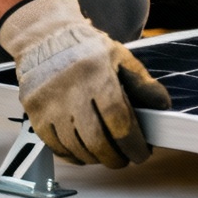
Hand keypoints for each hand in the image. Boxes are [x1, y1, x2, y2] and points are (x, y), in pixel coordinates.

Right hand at [0, 0, 171, 167]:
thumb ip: (142, 83)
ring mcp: (50, 105)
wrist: (45, 38)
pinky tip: (85, 154)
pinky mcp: (35, 114)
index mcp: (97, 75)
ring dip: (96, 158)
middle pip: (96, 139)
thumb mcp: (120, 58)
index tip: (142, 152)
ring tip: (107, 156)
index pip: (119, 120)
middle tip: (125, 159)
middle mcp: (71, 91)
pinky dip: (73, 156)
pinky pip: (56, 147)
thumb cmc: (87, 50)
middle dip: (116, 157)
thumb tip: (162, 106)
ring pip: (76, 147)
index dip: (133, 143)